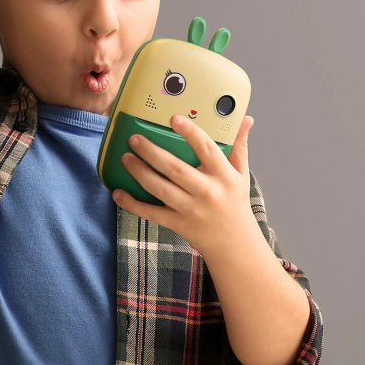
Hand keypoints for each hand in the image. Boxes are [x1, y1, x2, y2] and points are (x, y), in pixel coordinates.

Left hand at [113, 115, 255, 260]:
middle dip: (152, 152)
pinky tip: (118, 192)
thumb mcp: (241, 175)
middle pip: (176, 169)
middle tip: (134, 139)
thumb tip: (246, 120)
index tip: (174, 119)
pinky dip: (133, 204)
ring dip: (139, 173)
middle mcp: (207, 192)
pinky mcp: (178, 224)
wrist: (235, 246)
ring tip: (125, 158)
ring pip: (160, 189)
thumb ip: (239, 146)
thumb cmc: (235, 204)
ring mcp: (191, 210)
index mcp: (223, 176)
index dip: (190, 133)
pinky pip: (151, 213)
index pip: (207, 149)